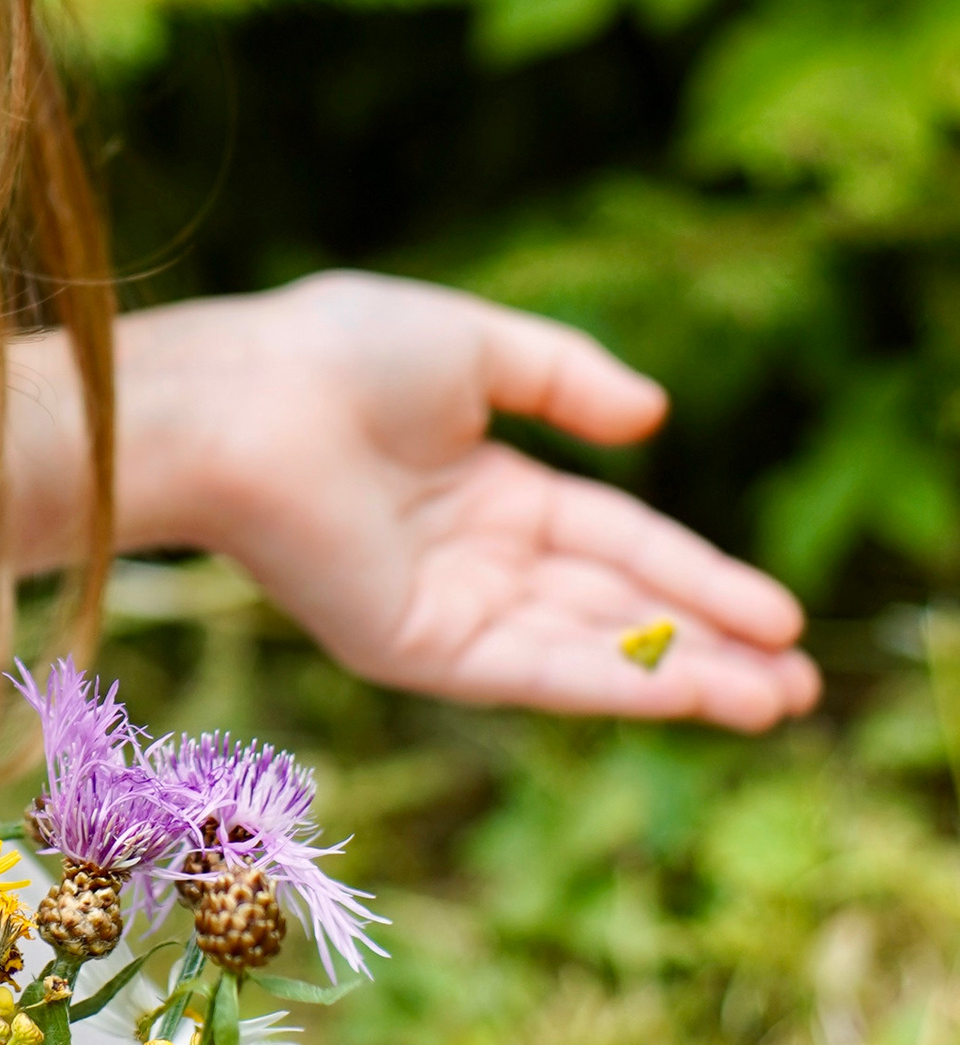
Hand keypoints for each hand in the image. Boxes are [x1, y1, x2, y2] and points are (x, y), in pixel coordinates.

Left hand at [118, 270, 820, 727]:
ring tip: (778, 699)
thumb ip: (565, 380)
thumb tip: (653, 420)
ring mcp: (445, 610)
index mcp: (480, 486)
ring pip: (587, 650)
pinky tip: (695, 689)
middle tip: (801, 679)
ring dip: (684, 676)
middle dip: (710, 644)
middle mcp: (470, 558)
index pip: (612, 541)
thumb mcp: (473, 346)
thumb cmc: (335, 355)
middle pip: (612, 610)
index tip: (782, 612)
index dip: (696, 574)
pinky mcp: (417, 650)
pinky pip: (534, 670)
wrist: (243, 402)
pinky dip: (618, 681)